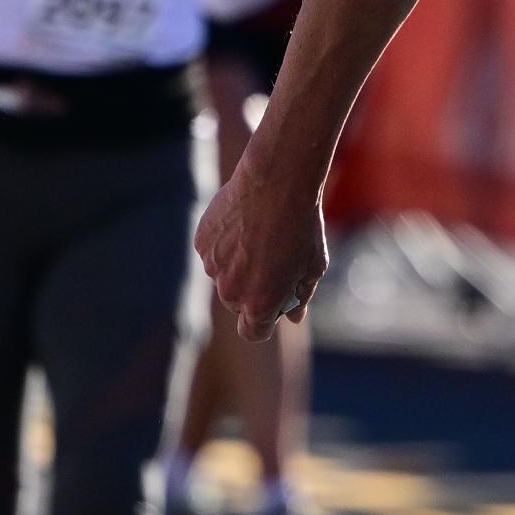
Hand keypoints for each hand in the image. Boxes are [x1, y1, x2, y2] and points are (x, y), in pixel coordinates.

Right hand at [198, 144, 328, 334]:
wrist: (277, 182)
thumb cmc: (302, 225)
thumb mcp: (313, 265)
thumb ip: (300, 295)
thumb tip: (293, 315)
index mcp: (259, 303)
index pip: (253, 332)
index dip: (263, 323)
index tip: (272, 307)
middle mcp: (231, 291)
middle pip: (238, 303)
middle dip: (252, 290)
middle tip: (271, 261)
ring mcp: (212, 266)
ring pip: (223, 275)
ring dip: (237, 265)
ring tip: (259, 235)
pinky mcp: (202, 242)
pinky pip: (212, 251)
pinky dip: (224, 243)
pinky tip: (243, 222)